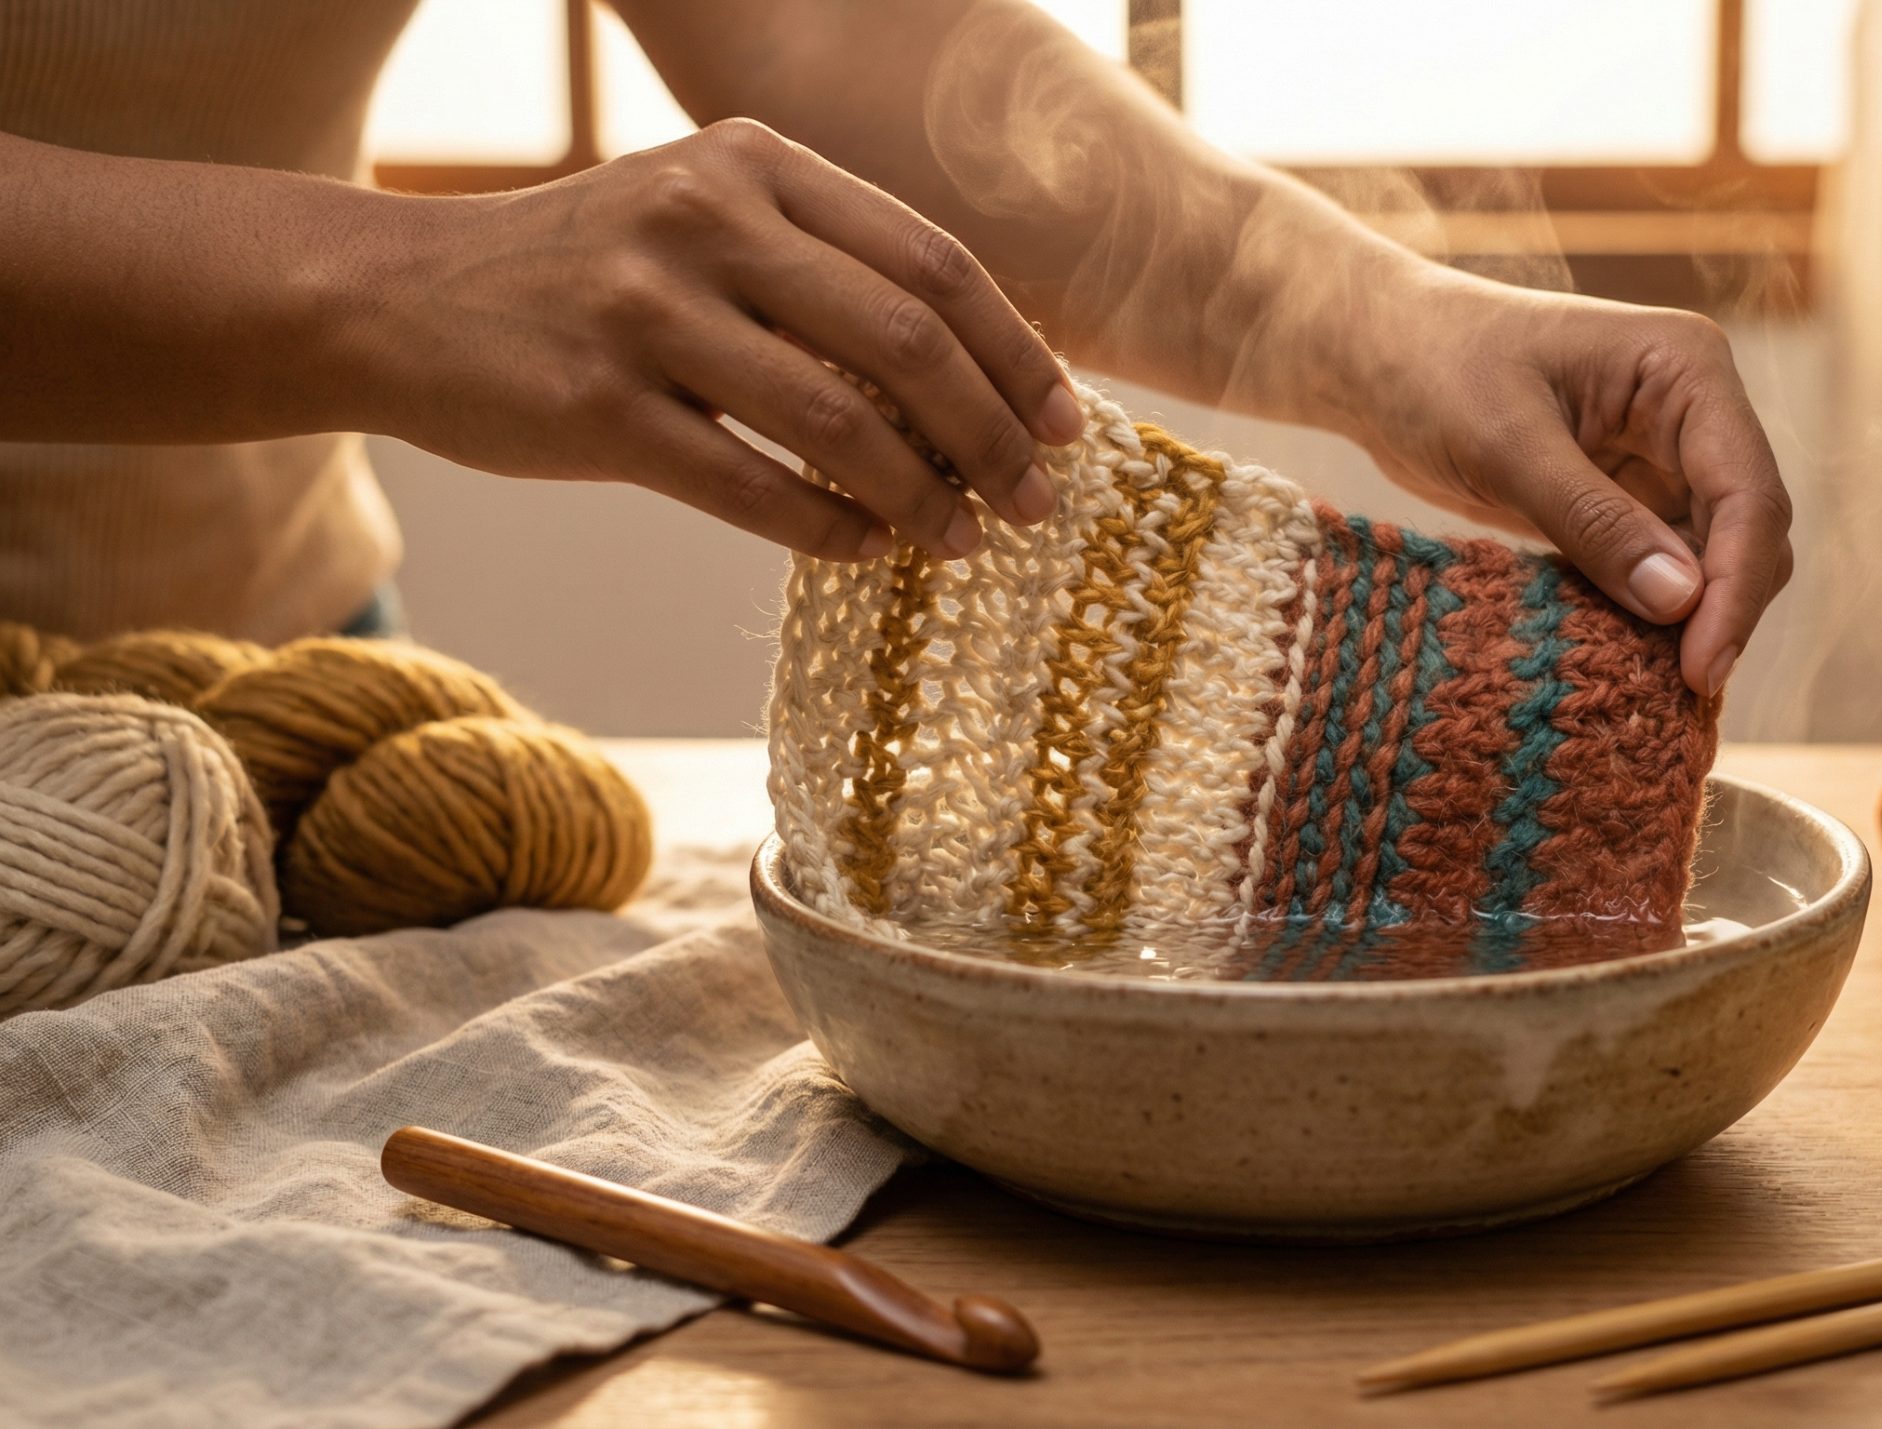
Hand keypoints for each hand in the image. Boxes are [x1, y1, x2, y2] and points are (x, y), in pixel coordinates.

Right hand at [348, 119, 1081, 560]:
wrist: (395, 299)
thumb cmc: (588, 276)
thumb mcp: (704, 222)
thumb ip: (825, 273)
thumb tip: (979, 386)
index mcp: (754, 164)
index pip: (933, 263)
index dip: (1017, 355)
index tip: (1068, 428)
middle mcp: (705, 220)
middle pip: (906, 341)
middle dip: (993, 435)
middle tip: (1035, 505)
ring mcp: (645, 312)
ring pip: (838, 421)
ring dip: (922, 497)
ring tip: (963, 542)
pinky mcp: (596, 408)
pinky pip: (750, 487)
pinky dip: (827, 529)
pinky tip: (865, 550)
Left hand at [1349, 275, 1792, 696]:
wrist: (1380, 357)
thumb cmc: (1435, 368)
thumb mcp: (1504, 444)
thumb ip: (1593, 520)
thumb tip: (1681, 600)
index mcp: (1686, 368)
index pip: (1748, 490)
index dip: (1737, 586)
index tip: (1703, 668)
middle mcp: (1696, 410)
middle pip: (1749, 531)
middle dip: (1723, 610)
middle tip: (1680, 692)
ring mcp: (1667, 457)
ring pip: (1717, 559)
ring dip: (1692, 619)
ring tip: (1645, 682)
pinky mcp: (1631, 499)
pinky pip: (1665, 569)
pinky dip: (1651, 613)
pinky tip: (1617, 653)